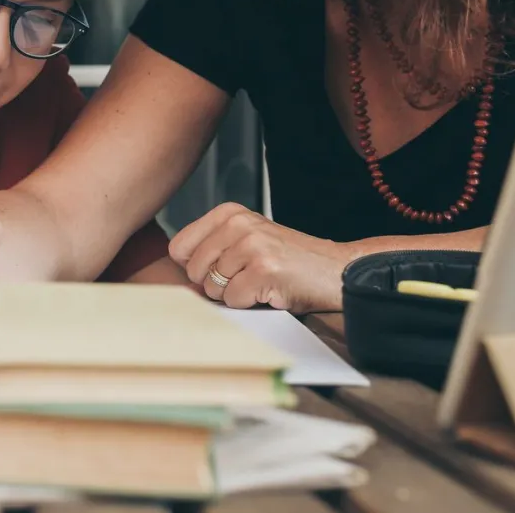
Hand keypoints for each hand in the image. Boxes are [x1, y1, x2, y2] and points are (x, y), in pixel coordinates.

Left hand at [168, 203, 353, 312]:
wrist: (335, 270)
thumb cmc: (288, 260)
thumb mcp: (246, 239)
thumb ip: (212, 248)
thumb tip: (179, 272)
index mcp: (229, 213)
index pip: (179, 247)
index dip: (196, 267)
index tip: (221, 268)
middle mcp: (238, 224)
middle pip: (194, 270)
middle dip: (216, 284)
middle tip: (246, 277)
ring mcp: (251, 245)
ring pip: (212, 287)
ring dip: (235, 294)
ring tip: (260, 281)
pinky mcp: (263, 269)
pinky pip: (233, 299)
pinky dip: (249, 303)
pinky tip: (269, 290)